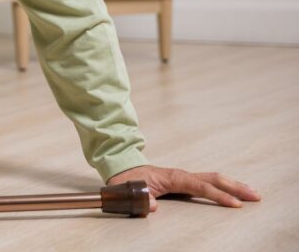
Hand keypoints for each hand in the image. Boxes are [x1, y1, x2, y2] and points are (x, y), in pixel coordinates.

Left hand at [107, 165, 260, 212]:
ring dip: (233, 185)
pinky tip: (234, 192)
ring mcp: (183, 177)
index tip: (235, 204)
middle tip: (255, 196)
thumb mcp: (128, 190)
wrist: (121, 169)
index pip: (200, 186)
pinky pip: (207, 182)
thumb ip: (140, 199)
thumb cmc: (126, 181)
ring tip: (252, 193)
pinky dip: (223, 186)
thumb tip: (154, 207)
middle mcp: (181, 175)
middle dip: (235, 187)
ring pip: (213, 179)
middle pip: (213, 179)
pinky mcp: (183, 181)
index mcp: (171, 177)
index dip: (218, 195)